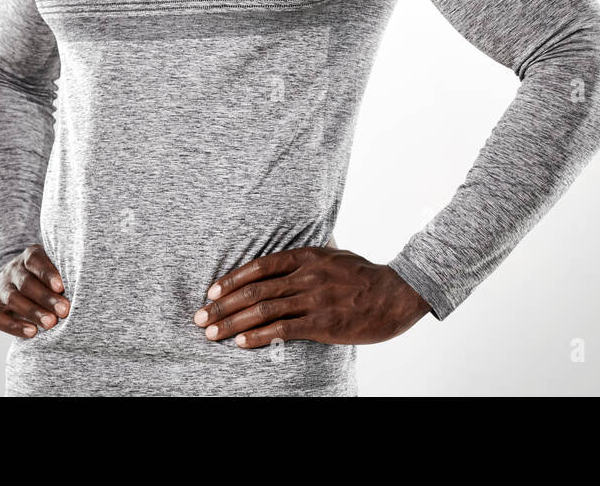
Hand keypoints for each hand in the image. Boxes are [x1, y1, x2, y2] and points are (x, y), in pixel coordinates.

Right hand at [0, 244, 70, 337]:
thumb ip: (65, 273)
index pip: (36, 261)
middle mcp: (12, 271)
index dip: (48, 273)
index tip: (61, 286)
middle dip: (46, 298)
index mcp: (29, 257)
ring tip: (51, 323)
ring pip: (14, 299)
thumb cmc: (44, 278)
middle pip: (27, 283)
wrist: (9, 284)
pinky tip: (32, 333)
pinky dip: (15, 326)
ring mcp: (0, 290)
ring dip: (33, 312)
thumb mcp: (52, 266)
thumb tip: (87, 288)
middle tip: (64, 310)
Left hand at [194, 246, 431, 347]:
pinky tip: (241, 343)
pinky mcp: (323, 324)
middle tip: (200, 317)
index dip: (232, 279)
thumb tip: (286, 263)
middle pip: (254, 290)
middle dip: (222, 305)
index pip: (260, 266)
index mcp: (308, 256)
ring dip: (232, 323)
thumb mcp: (336, 256)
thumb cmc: (366, 275)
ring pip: (263, 311)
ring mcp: (314, 300)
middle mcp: (307, 276)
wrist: (398, 294)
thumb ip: (309, 259)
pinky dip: (257, 336)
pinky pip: (282, 330)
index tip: (211, 291)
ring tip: (212, 333)